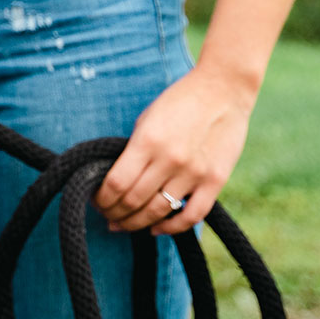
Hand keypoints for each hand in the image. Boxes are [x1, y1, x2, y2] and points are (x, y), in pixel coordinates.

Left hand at [92, 64, 254, 235]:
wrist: (223, 90)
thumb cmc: (179, 102)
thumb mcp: (147, 119)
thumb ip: (134, 150)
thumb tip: (116, 181)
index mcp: (147, 141)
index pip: (116, 183)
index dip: (101, 198)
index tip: (96, 201)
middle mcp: (170, 159)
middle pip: (134, 201)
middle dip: (115, 213)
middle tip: (108, 216)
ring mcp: (194, 172)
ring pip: (158, 212)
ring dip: (137, 223)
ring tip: (125, 224)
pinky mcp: (215, 181)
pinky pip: (191, 215)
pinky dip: (171, 228)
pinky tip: (156, 228)